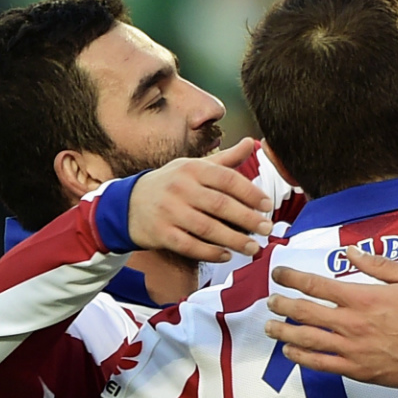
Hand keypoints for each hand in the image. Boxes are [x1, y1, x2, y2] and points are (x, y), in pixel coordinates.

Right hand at [126, 137, 273, 261]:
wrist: (129, 203)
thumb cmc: (172, 184)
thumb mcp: (195, 166)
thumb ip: (225, 159)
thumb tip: (252, 142)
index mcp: (192, 168)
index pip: (227, 179)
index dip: (250, 193)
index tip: (267, 205)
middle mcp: (180, 187)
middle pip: (220, 205)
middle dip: (247, 219)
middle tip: (267, 230)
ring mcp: (170, 211)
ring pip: (207, 228)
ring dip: (234, 240)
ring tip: (254, 248)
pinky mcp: (162, 233)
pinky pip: (190, 246)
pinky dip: (210, 252)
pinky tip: (227, 255)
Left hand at [263, 250, 397, 387]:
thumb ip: (378, 265)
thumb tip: (350, 251)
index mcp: (363, 297)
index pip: (316, 285)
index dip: (292, 278)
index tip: (278, 273)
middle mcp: (352, 323)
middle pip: (305, 312)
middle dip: (282, 304)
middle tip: (270, 300)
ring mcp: (352, 349)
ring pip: (307, 340)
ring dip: (284, 332)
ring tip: (270, 327)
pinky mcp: (356, 370)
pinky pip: (321, 364)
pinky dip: (301, 357)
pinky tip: (290, 352)